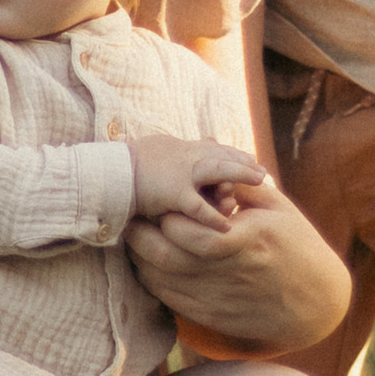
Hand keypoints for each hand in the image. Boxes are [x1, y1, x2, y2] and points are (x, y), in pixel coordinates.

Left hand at [125, 182, 349, 359]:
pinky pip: (168, 300)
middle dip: (139, 235)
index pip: (188, 231)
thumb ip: (241, 185)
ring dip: (139, 258)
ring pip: (159, 281)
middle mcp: (227, 272)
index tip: (156, 199)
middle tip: (131, 217)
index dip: (165, 215)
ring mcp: (217, 299)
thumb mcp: (278, 208)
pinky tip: (148, 263)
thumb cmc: (297, 245)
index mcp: (245, 240)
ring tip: (135, 236)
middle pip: (165, 258)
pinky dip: (150, 280)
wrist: (316, 302)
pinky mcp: (211, 317)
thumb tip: (208, 162)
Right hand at [128, 134, 270, 226]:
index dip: (235, 155)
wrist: (111, 173)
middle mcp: (187, 157)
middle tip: (263, 172)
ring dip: (240, 174)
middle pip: (223, 155)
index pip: (216, 149)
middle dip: (245, 162)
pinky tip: (227, 225)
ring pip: (219, 170)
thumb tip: (188, 150)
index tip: (250, 159)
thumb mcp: (158, 151)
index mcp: (183, 149)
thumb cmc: (130, 164)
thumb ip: (176, 152)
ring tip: (261, 181)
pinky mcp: (173, 192)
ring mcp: (182, 173)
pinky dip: (213, 216)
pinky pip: (198, 207)